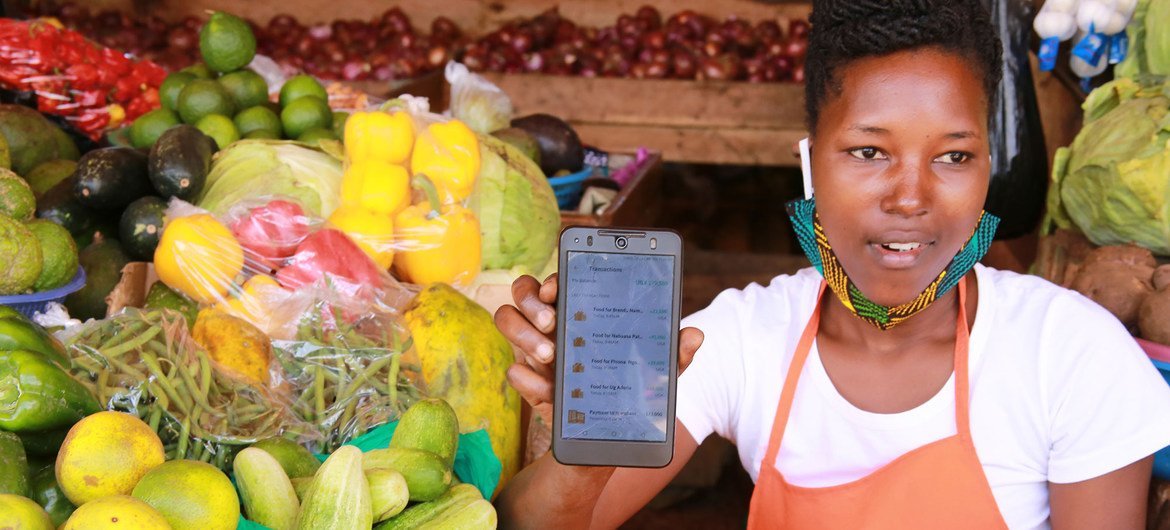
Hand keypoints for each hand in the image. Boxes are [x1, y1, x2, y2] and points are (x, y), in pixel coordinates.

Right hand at [494, 273, 704, 424]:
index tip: (558, 288)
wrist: (608, 435)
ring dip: (522, 334)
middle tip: (553, 322)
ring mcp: (536, 349)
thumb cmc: (631, 388)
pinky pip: (514, 371)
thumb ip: (673, 354)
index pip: (560, 279)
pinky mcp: (531, 382)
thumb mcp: (656, 373)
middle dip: (531, 301)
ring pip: (507, 319)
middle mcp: (553, 323)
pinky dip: (526, 380)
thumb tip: (695, 335)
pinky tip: (546, 390)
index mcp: (582, 309)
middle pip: (523, 291)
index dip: (554, 276)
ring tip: (549, 356)